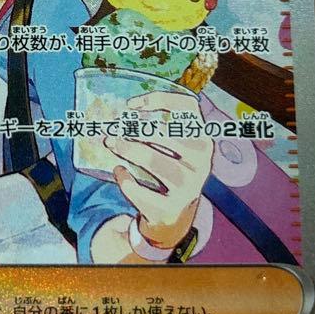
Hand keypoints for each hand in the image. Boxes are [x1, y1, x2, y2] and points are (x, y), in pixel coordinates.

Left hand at [105, 91, 213, 251]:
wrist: (173, 214)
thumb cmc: (167, 168)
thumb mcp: (169, 147)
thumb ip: (153, 128)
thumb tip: (119, 116)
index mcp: (201, 139)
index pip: (188, 108)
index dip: (160, 100)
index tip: (131, 104)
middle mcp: (201, 161)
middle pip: (169, 136)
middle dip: (138, 130)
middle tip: (115, 130)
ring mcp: (190, 186)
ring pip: (159, 163)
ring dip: (132, 151)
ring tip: (113, 144)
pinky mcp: (172, 207)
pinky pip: (145, 193)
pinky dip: (127, 182)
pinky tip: (119, 171)